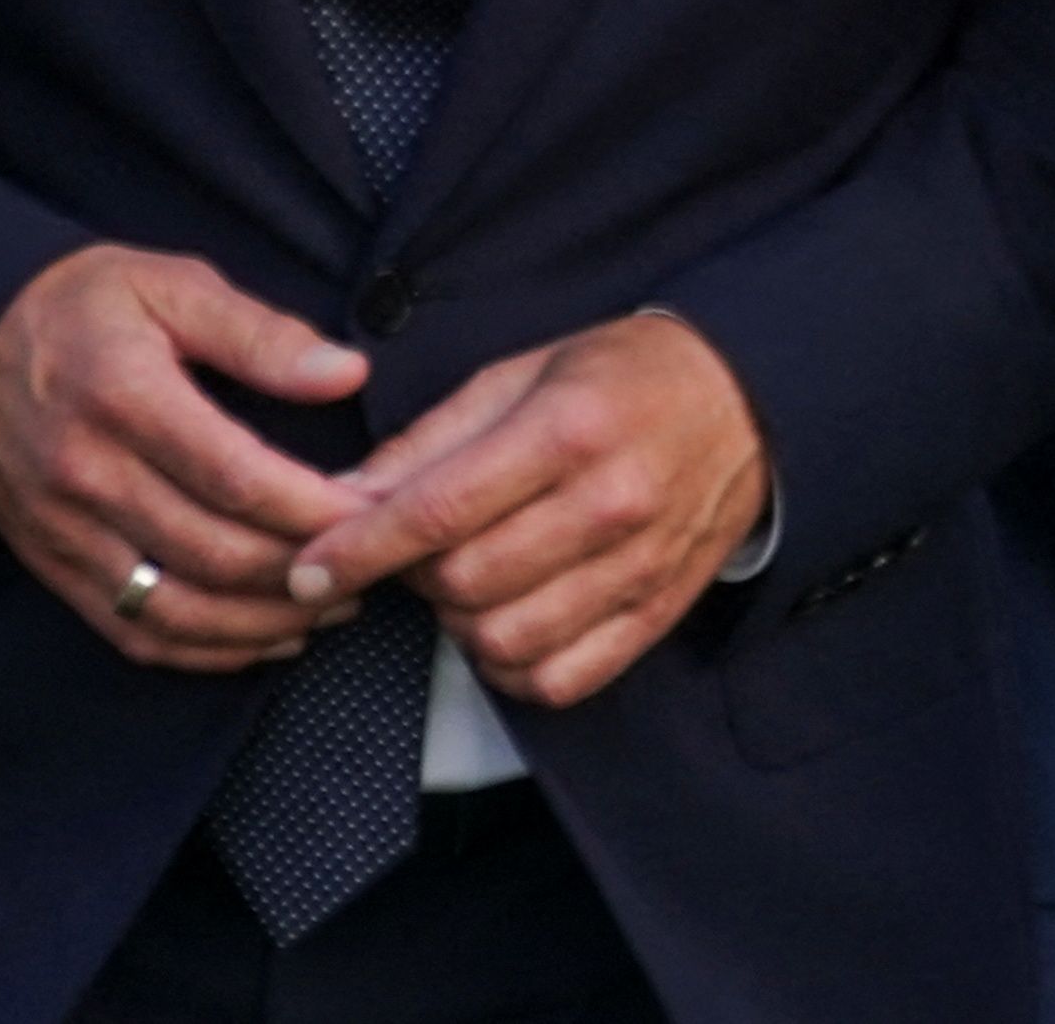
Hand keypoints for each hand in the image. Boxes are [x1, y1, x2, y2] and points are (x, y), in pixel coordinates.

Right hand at [0, 245, 376, 668]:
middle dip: (307, 570)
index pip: (239, 478)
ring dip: (264, 622)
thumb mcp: (173, 287)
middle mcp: (89, 476)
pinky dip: (204, 649)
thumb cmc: (83, 306)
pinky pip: (131, 628)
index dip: (317, 508)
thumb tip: (347, 373)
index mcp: (127, 399)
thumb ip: (262, 334)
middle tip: (373, 563)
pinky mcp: (50, 563)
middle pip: (216, 553)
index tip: (379, 510)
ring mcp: (64, 530)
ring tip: (334, 606)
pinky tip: (263, 637)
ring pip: (178, 607)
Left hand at [287, 312, 767, 710]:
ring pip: (505, 640)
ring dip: (461, 624)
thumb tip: (341, 500)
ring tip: (470, 582)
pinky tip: (510, 622)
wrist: (748, 400)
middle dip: (415, 576)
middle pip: (465, 582)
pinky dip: (514, 667)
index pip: (439, 510)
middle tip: (420, 548)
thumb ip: (431, 440)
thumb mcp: (522, 374)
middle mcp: (610, 502)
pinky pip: (561, 680)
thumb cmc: (620, 379)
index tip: (306, 570)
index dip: (357, 550)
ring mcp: (641, 564)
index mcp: (569, 429)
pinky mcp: (659, 611)